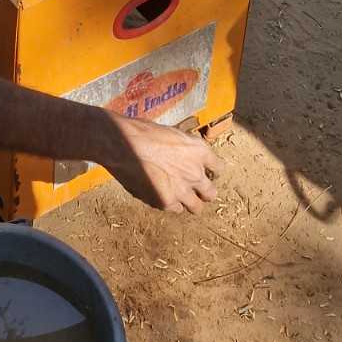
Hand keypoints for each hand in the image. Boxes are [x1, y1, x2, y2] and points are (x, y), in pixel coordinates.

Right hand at [104, 116, 222, 213]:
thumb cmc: (143, 132)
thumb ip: (184, 148)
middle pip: (211, 193)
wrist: (123, 144)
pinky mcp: (166, 202)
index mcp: (199, 150)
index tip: (206, 172)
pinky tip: (161, 194)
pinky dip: (170, 203)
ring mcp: (182, 190)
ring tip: (179, 196)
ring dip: (190, 202)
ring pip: (197, 207)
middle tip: (195, 189)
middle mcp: (195, 172)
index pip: (219, 168)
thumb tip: (185, 156)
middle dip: (204, 192)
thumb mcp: (171, 133)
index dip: (212, 171)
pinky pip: (175, 209)